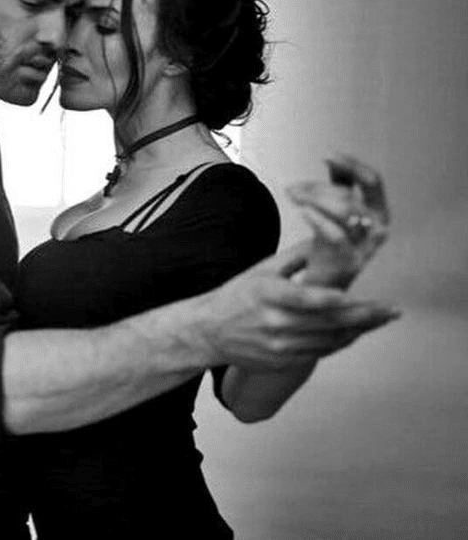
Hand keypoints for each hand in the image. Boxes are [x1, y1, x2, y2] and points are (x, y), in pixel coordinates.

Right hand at [196, 243, 399, 370]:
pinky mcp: (282, 361)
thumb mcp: (261, 270)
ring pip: (327, 340)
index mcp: (267, 294)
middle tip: (390, 310)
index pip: (305, 298)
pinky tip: (355, 333)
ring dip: (358, 330)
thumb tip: (327, 239)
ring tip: (381, 319)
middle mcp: (274, 322)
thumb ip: (295, 258)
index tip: (358, 297)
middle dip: (363, 316)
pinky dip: (339, 342)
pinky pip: (318, 353)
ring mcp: (278, 346)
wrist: (209, 331)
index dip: (333, 300)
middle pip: (326, 322)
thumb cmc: (237, 296)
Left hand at [286, 154, 389, 288]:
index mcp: (378, 212)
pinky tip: (302, 210)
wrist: (321, 286)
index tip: (328, 155)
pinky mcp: (348, 263)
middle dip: (318, 189)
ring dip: (313, 200)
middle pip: (350, 195)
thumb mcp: (335, 212)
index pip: (372, 180)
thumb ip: (338, 186)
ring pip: (343, 211)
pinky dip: (317, 218)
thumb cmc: (328, 246)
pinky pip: (334, 234)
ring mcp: (365, 247)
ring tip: (291, 197)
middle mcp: (378, 229)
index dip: (351, 165)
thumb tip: (331, 159)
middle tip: (292, 189)